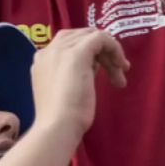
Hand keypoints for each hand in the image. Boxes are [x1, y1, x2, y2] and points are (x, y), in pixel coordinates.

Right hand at [31, 28, 129, 144]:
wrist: (57, 128)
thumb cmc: (62, 119)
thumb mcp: (66, 90)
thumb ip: (75, 73)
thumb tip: (94, 64)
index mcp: (43, 59)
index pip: (70, 44)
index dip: (90, 54)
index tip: (103, 73)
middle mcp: (49, 49)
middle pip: (82, 37)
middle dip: (102, 53)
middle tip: (117, 72)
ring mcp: (62, 49)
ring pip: (93, 37)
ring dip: (110, 54)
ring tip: (121, 77)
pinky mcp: (77, 52)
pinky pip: (101, 38)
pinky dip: (115, 48)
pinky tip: (121, 66)